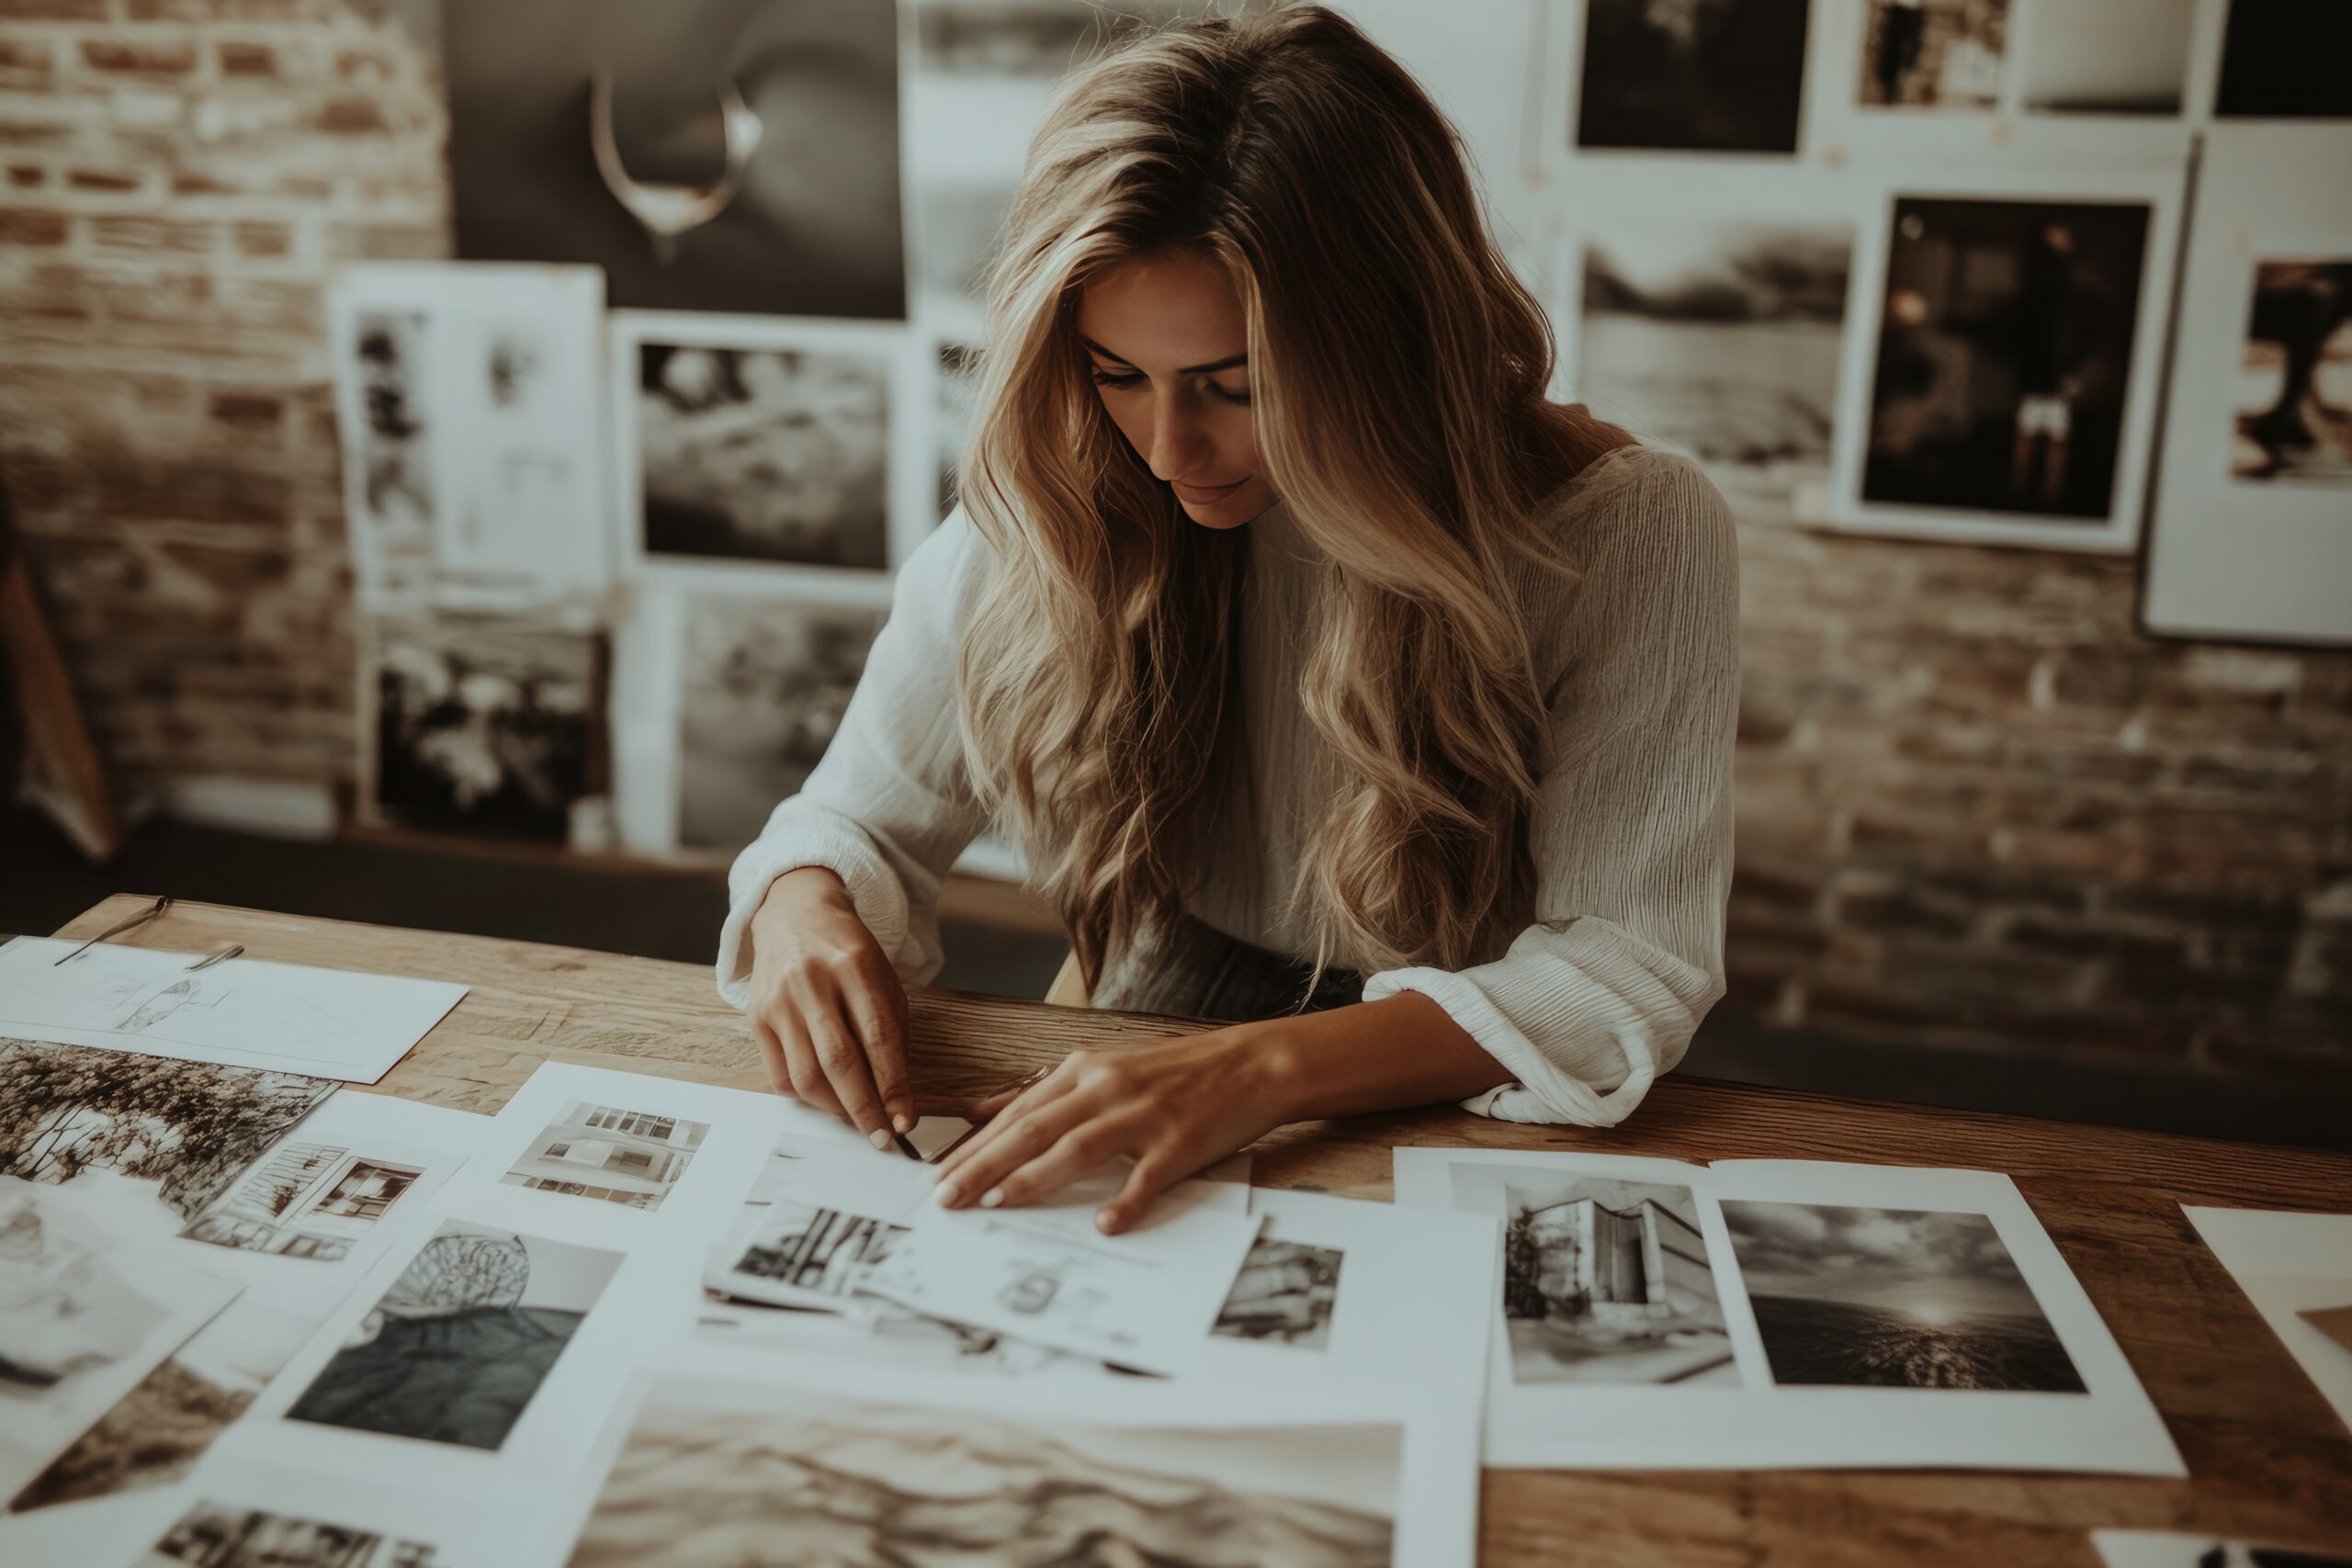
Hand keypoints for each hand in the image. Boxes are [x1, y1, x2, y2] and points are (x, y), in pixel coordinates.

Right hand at [744, 866, 911, 1149]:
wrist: (794, 913)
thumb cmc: (848, 951)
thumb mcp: (882, 977)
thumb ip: (891, 1029)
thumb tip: (896, 1094)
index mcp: (854, 966)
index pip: (878, 1037)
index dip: (894, 1085)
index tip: (905, 1119)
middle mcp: (812, 982)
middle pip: (840, 1061)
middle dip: (865, 1108)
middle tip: (883, 1138)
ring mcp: (779, 1000)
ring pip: (807, 1075)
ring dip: (836, 1109)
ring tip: (857, 1121)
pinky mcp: (756, 1016)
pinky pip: (781, 1074)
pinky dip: (806, 1097)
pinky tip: (826, 1099)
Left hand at [931, 1025, 1297, 1233]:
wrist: (1251, 1063)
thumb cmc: (1175, 1072)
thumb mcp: (1104, 1068)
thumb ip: (1045, 1092)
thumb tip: (981, 1109)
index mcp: (1084, 1070)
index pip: (1016, 1112)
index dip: (972, 1145)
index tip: (936, 1175)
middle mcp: (1106, 1087)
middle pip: (1032, 1129)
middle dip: (982, 1163)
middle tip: (945, 1196)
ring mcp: (1143, 1114)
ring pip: (1077, 1147)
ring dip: (1032, 1177)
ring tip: (995, 1203)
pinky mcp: (1180, 1142)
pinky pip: (1146, 1177)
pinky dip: (1125, 1201)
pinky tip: (1104, 1224)